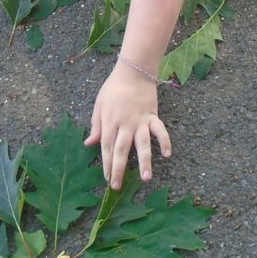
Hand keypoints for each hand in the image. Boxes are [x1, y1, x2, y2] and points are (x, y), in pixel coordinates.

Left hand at [87, 63, 171, 189]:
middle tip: (118, 186)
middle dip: (119, 169)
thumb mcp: (99, 105)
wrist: (133, 71)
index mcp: (109, 122)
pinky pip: (160, 130)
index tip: (108, 179)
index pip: (107, 148)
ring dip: (144, 161)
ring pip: (142, 144)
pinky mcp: (152, 116)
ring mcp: (140, 121)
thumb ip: (95, 125)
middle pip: (121, 150)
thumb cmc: (113, 88)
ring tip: (146, 178)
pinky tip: (167, 154)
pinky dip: (164, 141)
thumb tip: (89, 144)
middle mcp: (124, 124)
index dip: (107, 164)